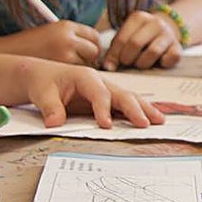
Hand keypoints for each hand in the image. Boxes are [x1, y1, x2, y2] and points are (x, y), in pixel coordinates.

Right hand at [7, 20, 100, 65]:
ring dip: (81, 67)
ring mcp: (64, 53)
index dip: (92, 45)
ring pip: (87, 64)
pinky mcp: (59, 67)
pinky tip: (59, 74)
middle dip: (90, 58)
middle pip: (94, 50)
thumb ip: (72, 38)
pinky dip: (71, 75)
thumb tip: (95, 49)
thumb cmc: (29, 46)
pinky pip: (75, 73)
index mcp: (66, 26)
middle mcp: (67, 37)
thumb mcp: (51, 34)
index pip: (94, 36)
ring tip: (64, 68)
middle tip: (78, 63)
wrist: (3, 54)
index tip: (86, 52)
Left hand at [20, 60, 164, 128]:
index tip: (106, 125)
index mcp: (86, 77)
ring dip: (145, 110)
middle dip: (135, 109)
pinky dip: (140, 111)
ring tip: (159, 121)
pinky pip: (126, 104)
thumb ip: (50, 108)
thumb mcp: (41, 94)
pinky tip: (151, 119)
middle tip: (145, 124)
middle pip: (122, 94)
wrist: (41, 76)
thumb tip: (54, 124)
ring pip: (129, 98)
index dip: (104, 109)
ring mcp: (107, 89)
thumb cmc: (43, 83)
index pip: (100, 94)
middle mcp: (101, 81)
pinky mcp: (108, 98)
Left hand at [103, 10, 182, 70]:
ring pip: (153, 51)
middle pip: (136, 44)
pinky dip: (163, 63)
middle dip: (127, 58)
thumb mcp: (126, 37)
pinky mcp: (178, 47)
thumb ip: (115, 49)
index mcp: (138, 17)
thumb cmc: (139, 37)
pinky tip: (158, 63)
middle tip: (126, 63)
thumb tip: (108, 67)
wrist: (165, 32)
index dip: (114, 55)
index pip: (122, 39)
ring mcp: (168, 34)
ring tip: (140, 64)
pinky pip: (171, 58)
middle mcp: (155, 23)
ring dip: (143, 63)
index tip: (110, 66)